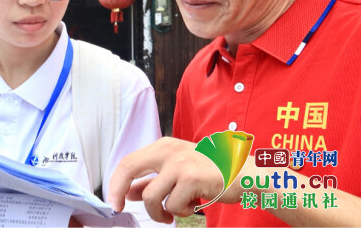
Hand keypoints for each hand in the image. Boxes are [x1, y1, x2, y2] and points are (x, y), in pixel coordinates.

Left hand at [108, 137, 226, 222]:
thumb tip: (129, 193)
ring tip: (173, 214)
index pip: (128, 161)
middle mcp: (168, 150)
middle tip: (120, 209)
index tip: (114, 201)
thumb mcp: (178, 172)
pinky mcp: (192, 178)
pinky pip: (172, 205)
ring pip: (151, 196)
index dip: (116, 182)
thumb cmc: (211, 174)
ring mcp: (180, 163)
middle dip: (119, 191)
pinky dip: (181, 213)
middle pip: (129, 168)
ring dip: (159, 213)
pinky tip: (193, 206)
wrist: (246, 175)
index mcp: (163, 146)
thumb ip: (153, 181)